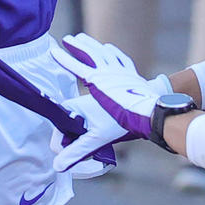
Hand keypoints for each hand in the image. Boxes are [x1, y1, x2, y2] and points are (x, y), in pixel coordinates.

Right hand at [49, 89, 136, 176]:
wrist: (141, 110)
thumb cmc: (120, 118)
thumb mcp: (96, 138)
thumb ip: (76, 152)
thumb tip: (59, 165)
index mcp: (69, 108)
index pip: (57, 138)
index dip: (68, 150)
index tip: (84, 152)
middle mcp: (73, 108)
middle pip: (65, 138)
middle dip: (77, 147)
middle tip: (94, 147)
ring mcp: (82, 112)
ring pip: (74, 137)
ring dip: (85, 145)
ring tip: (100, 142)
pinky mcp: (90, 116)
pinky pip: (83, 133)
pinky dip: (90, 140)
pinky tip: (101, 139)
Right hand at [51, 33, 167, 141]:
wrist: (152, 113)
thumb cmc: (125, 122)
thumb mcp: (98, 137)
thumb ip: (77, 150)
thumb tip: (58, 165)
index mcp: (97, 83)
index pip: (76, 68)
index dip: (63, 59)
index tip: (52, 51)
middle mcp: (108, 72)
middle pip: (90, 54)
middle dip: (78, 46)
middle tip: (68, 38)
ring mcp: (121, 71)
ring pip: (104, 52)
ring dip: (92, 45)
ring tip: (83, 38)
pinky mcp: (132, 74)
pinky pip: (120, 58)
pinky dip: (112, 52)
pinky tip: (109, 49)